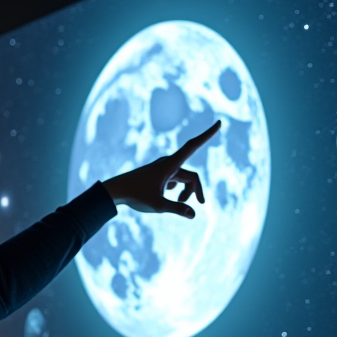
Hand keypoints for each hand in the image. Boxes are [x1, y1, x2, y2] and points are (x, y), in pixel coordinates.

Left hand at [101, 121, 219, 218]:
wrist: (117, 191)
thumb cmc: (136, 196)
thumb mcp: (157, 206)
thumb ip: (177, 209)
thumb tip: (194, 214)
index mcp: (170, 165)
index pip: (193, 146)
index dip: (207, 135)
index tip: (220, 122)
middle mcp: (169, 163)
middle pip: (192, 176)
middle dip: (196, 190)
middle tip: (200, 204)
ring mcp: (165, 168)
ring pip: (185, 179)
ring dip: (186, 192)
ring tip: (179, 203)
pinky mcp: (160, 174)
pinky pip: (177, 179)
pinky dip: (178, 189)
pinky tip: (169, 195)